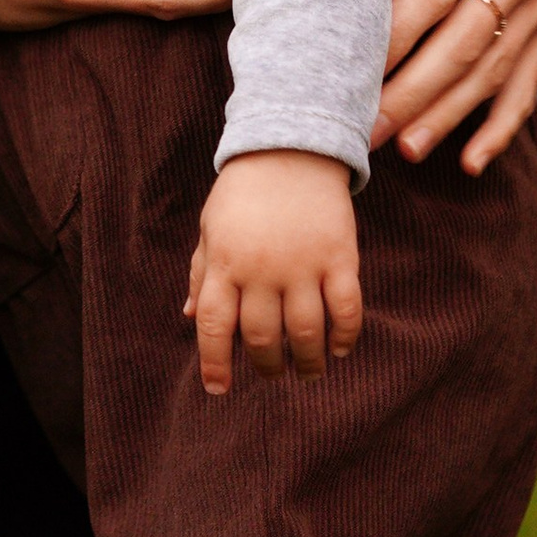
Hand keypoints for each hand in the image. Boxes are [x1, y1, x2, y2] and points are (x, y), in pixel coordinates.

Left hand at [184, 150, 362, 393]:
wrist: (291, 147)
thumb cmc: (244, 192)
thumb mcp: (212, 227)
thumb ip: (201, 272)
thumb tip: (190, 316)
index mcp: (225, 262)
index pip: (213, 324)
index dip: (214, 362)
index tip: (219, 389)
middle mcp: (261, 268)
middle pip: (261, 337)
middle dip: (266, 366)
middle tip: (273, 374)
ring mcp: (302, 264)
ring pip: (305, 332)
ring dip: (307, 362)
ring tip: (308, 372)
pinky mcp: (339, 256)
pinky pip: (346, 309)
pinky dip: (344, 336)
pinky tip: (340, 349)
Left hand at [375, 0, 536, 172]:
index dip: (395, 38)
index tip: (350, 72)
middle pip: (464, 42)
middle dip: (413, 91)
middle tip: (365, 129)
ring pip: (493, 71)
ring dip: (448, 115)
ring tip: (403, 148)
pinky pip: (528, 85)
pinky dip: (501, 127)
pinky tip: (471, 162)